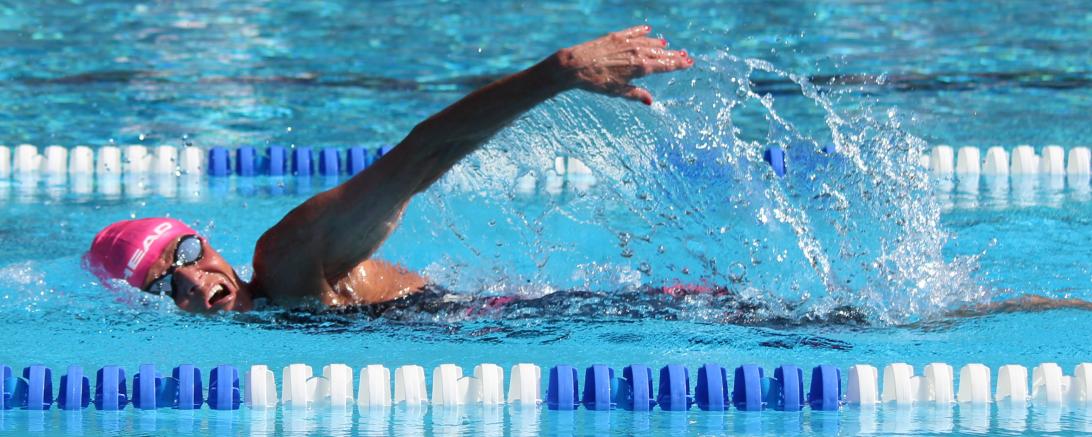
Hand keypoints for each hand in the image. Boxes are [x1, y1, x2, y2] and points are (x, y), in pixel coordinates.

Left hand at [555, 25, 692, 104]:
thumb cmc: (597, 82)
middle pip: (660, 54)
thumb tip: (651, 102)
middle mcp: (637, 53)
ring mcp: (627, 43)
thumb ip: (636, 94)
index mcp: (640, 68)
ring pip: (649, 42)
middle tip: (685, 55)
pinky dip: (642, 31)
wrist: (577, 65)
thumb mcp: (618, 92)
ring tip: (668, 44)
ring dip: (660, 44)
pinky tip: (648, 30)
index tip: (689, 63)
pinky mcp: (616, 36)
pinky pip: (634, 31)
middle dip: (674, 55)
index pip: (664, 66)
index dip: (678, 65)